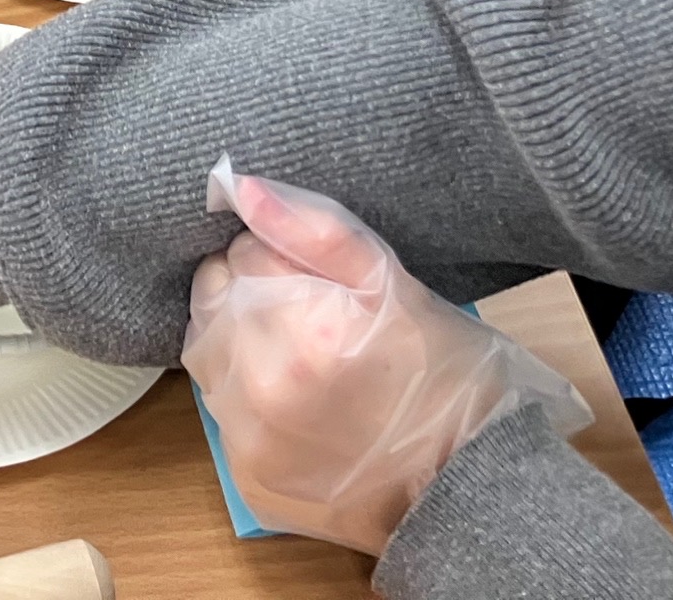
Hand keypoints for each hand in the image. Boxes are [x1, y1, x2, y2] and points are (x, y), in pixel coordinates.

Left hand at [182, 158, 590, 557]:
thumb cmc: (444, 374)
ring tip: (298, 353)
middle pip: (214, 296)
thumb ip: (316, 230)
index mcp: (307, 327)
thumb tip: (240, 188)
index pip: (243, 250)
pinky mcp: (246, 477)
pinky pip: (217, 410)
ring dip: (238, 340)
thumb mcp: (394, 285)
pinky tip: (292, 400)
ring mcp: (251, 439)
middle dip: (250, 292)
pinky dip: (243, 396)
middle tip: (304, 312)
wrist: (467, 484)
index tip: (316, 278)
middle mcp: (267, 386)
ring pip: (205, 350)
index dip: (280, 255)